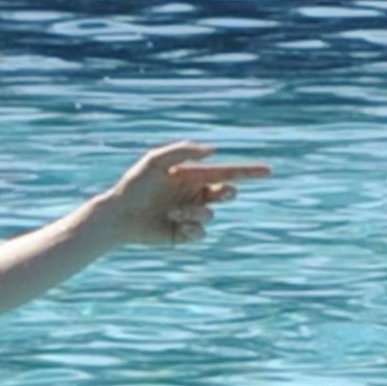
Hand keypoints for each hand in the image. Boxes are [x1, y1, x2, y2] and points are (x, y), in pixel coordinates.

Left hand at [103, 141, 268, 246]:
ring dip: (195, 211)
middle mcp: (195, 195)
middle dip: (226, 192)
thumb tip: (214, 151)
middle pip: (226, 193)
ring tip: (173, 211)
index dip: (248, 172)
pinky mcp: (183, 234)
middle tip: (220, 191)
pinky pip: (200, 232)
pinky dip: (191, 228)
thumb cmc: (134, 185)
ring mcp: (190, 215)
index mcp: (192, 176)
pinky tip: (175, 224)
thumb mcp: (155, 161)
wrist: (117, 215)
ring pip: (210, 214)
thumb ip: (183, 151)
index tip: (269, 171)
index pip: (227, 172)